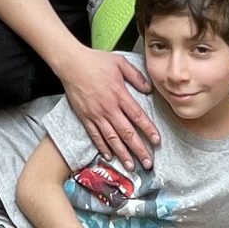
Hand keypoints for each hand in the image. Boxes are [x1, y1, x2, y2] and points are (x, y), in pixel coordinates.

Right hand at [63, 43, 156, 167]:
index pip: (137, 116)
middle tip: (148, 163)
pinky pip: (95, 135)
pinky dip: (102, 147)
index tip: (157, 141)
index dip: (148, 130)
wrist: (71, 63)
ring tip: (131, 166)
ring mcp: (96, 114)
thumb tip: (148, 89)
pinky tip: (109, 156)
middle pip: (126, 132)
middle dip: (139, 149)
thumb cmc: (95, 61)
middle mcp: (109, 108)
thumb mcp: (120, 62)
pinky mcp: (85, 117)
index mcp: (119, 94)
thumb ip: (136, 76)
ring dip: (122, 154)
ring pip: (111, 139)